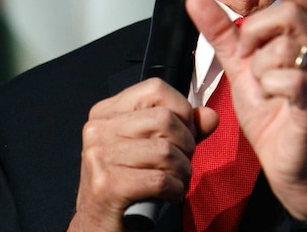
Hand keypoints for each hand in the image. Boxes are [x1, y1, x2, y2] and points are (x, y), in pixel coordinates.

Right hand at [67, 78, 218, 230]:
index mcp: (106, 113)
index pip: (155, 89)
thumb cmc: (124, 184)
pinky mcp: (106, 185)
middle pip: (165, 120)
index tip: (185, 130)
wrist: (97, 225)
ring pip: (166, 151)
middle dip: (185, 144)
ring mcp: (99, 156)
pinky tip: (169, 195)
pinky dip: (174, 190)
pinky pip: (160, 180)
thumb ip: (182, 129)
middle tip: (181, 162)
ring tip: (176, 180)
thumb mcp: (150, 149)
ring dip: (182, 171)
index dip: (181, 109)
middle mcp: (98, 129)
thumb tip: (209, 116)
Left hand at [186, 0, 306, 218]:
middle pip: (291, 15)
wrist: (291, 166)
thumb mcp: (241, 67)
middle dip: (257, 30)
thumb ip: (221, 32)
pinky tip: (270, 96)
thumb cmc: (273, 113)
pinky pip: (291, 80)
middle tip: (245, 54)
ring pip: (287, 48)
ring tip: (262, 85)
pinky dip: (271, 85)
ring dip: (261, 66)